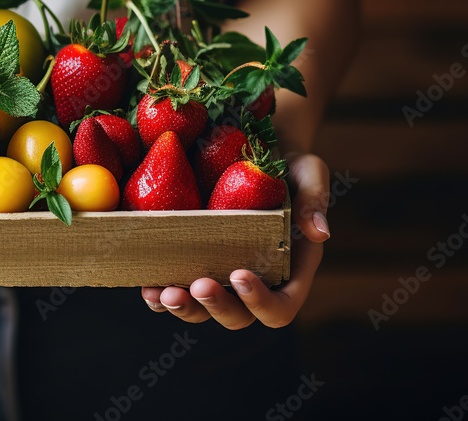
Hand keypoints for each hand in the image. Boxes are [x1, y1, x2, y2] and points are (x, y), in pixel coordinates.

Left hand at [141, 152, 329, 328]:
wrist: (255, 150)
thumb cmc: (289, 164)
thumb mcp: (310, 173)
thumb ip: (314, 200)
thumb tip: (320, 233)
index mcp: (289, 270)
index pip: (280, 307)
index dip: (261, 302)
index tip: (240, 274)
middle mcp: (254, 281)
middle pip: (237, 317)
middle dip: (216, 306)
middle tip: (199, 285)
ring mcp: (220, 275)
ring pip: (203, 311)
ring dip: (184, 308)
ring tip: (163, 294)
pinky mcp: (192, 262)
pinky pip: (177, 290)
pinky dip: (161, 296)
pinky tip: (147, 287)